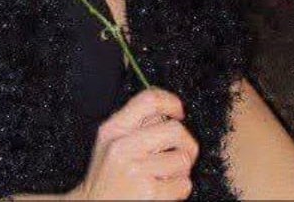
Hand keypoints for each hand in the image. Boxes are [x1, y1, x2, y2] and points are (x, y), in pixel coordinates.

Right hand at [70, 87, 198, 199]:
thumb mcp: (110, 143)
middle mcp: (123, 147)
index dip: (171, 102)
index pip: (149, 100)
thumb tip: (167, 110)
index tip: (179, 111)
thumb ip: (134, 124)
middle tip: (183, 152)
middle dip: (187, 143)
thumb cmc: (106, 178)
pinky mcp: (149, 193)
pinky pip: (183, 184)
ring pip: (182, 159)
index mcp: (113, 129)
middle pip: (175, 129)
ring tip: (166, 176)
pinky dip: (179, 189)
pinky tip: (164, 191)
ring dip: (181, 170)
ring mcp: (136, 170)